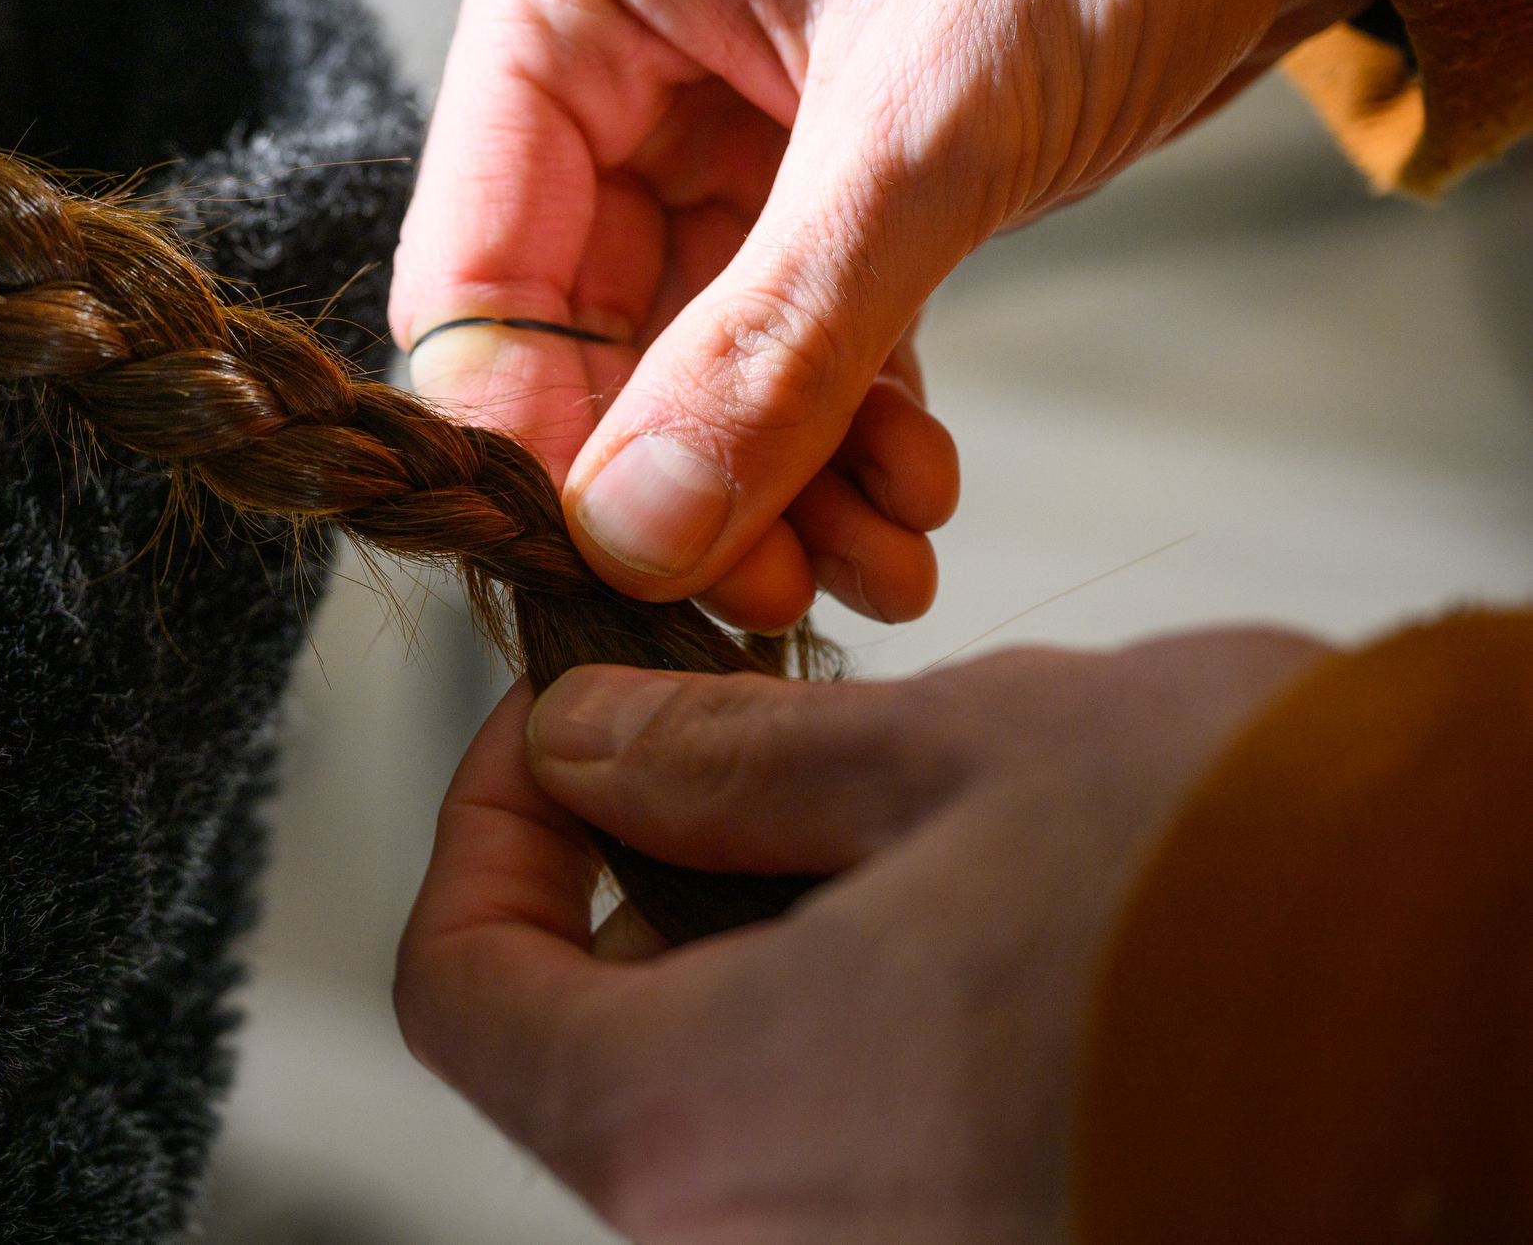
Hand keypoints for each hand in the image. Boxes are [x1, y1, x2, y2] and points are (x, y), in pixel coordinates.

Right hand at [388, 0, 1375, 630]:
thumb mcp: (926, 126)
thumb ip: (774, 346)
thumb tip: (636, 536)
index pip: (479, 266)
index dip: (537, 436)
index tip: (617, 572)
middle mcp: (612, 54)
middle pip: (583, 331)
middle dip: (684, 477)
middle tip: (769, 596)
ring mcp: (710, 119)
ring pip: (691, 357)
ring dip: (777, 478)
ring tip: (876, 562)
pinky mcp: (811, 171)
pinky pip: (789, 337)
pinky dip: (842, 429)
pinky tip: (909, 497)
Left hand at [395, 628, 1329, 1243]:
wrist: (1519, 1043)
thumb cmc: (1255, 887)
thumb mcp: (952, 755)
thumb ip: (719, 760)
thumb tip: (582, 743)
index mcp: (702, 1124)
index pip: (464, 990)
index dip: (489, 830)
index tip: (569, 728)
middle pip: (598, 1055)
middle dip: (652, 878)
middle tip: (765, 749)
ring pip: (737, 1106)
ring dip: (778, 955)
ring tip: (930, 840)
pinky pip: (859, 1163)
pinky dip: (876, 1044)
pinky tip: (1002, 944)